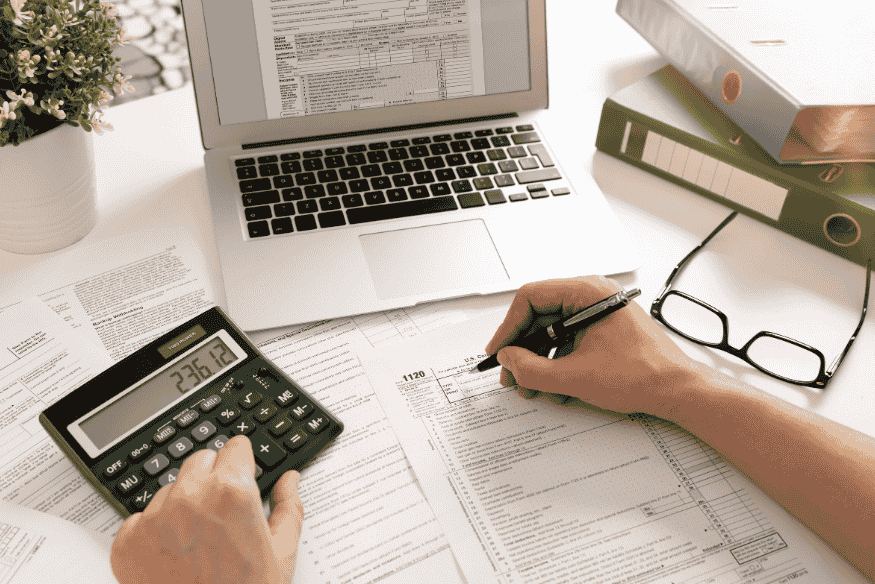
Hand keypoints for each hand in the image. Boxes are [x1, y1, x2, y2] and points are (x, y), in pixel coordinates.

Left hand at [111, 435, 303, 583]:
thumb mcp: (282, 553)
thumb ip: (289, 507)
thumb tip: (290, 481)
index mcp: (231, 493)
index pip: (235, 446)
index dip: (243, 462)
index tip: (243, 472)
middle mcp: (189, 498)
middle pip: (200, 460)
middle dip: (213, 478)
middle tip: (223, 513)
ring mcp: (154, 519)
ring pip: (171, 489)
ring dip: (183, 504)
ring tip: (200, 541)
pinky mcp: (128, 541)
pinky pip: (142, 518)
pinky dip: (156, 531)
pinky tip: (176, 555)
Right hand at [485, 276, 693, 416]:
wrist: (679, 390)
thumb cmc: (645, 375)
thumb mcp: (575, 376)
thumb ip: (532, 369)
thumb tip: (509, 360)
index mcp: (588, 292)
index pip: (531, 297)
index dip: (509, 326)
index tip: (499, 350)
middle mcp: (593, 297)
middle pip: (540, 315)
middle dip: (523, 349)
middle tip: (511, 373)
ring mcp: (598, 314)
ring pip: (552, 332)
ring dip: (538, 361)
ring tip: (532, 386)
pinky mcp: (603, 331)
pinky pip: (568, 342)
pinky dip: (557, 363)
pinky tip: (555, 388)